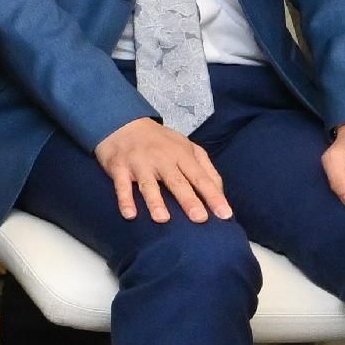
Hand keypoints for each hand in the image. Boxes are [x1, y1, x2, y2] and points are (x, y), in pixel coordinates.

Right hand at [92, 117, 230, 224]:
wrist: (123, 124)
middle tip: (200, 219)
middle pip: (177, 182)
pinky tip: (130, 215)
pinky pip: (122, 186)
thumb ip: (206, 169)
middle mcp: (162, 159)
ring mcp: (139, 163)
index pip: (201, 178)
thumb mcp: (188, 148)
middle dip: (189, 200)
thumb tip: (220, 194)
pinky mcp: (119, 167)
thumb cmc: (161, 142)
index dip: (213, 196)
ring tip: (162, 219)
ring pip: (148, 185)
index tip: (225, 215)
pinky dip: (125, 200)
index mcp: (182, 155)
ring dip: (155, 202)